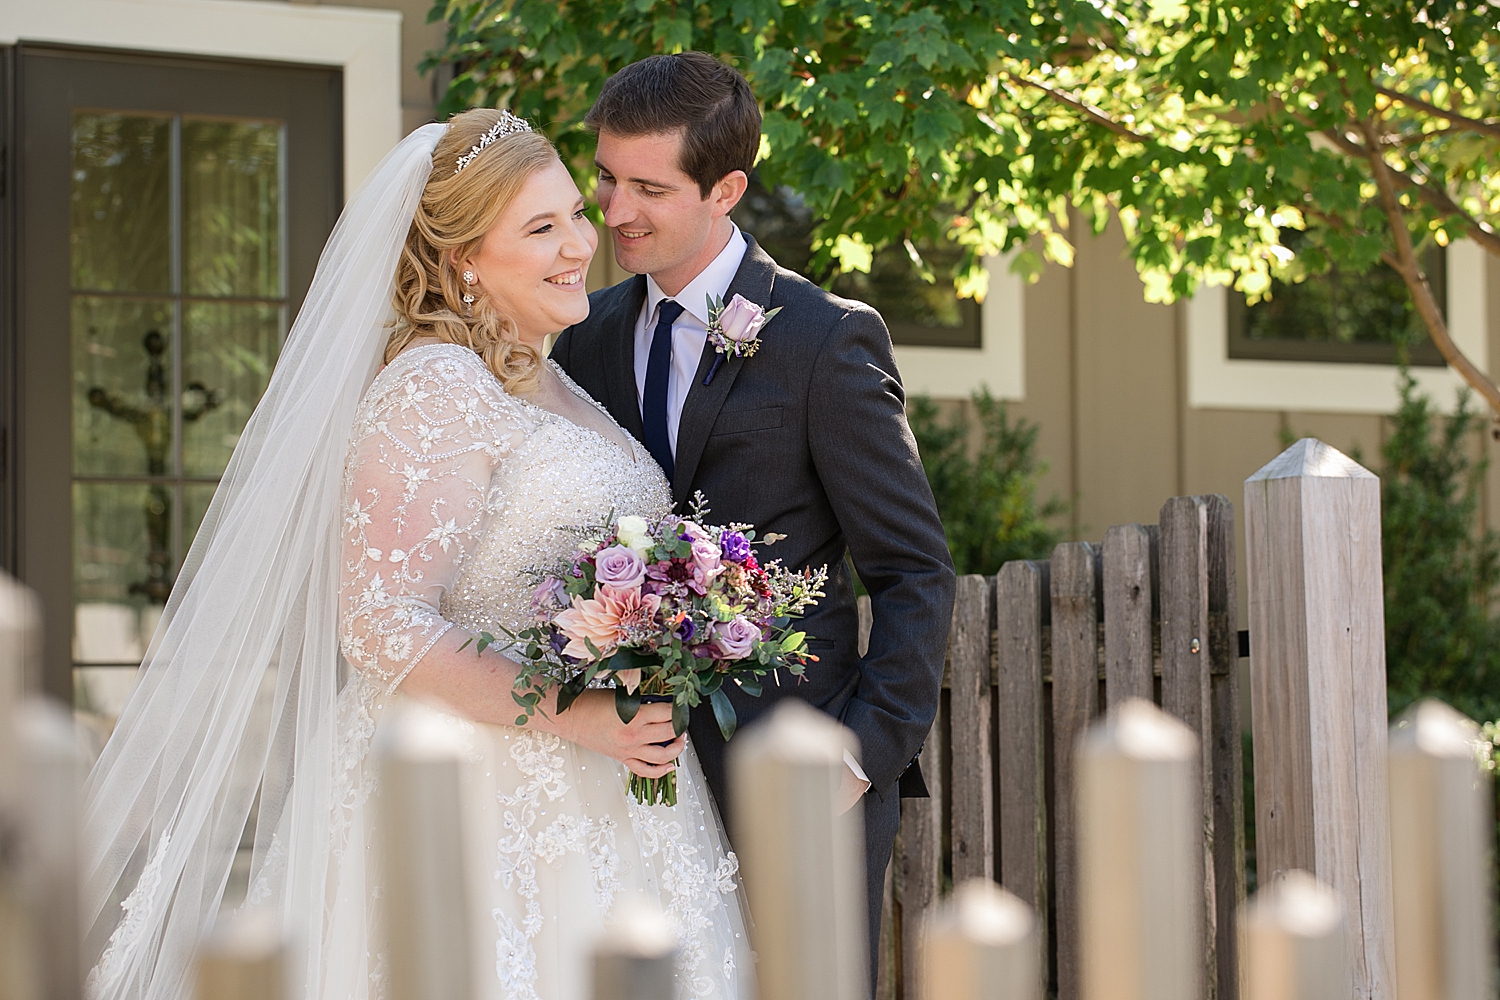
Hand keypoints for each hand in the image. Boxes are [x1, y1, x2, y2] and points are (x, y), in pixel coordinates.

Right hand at [547, 689, 684, 778]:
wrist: (572, 718)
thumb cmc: (592, 703)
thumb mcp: (622, 696)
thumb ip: (643, 701)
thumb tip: (664, 704)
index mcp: (634, 716)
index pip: (667, 713)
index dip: (678, 707)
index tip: (681, 704)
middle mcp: (634, 736)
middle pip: (670, 733)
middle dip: (681, 725)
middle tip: (682, 719)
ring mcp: (629, 750)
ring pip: (663, 756)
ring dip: (677, 748)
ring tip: (680, 740)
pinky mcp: (623, 759)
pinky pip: (646, 770)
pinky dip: (661, 771)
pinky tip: (670, 766)